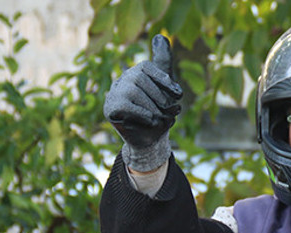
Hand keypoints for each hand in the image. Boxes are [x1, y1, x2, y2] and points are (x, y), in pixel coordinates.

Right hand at [104, 34, 182, 171]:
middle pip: (143, 81)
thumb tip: (160, 36)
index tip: (179, 95)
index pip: (150, 68)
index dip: (165, 81)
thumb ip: (164, 63)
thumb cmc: (160, 111)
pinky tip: (151, 121)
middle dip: (161, 99)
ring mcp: (115, 92)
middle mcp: (125, 77)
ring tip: (161, 119)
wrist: (151, 139)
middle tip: (170, 113)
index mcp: (139, 70)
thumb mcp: (167, 88)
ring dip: (154, 109)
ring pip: (135, 93)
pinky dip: (143, 114)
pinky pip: (127, 105)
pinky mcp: (110, 107)